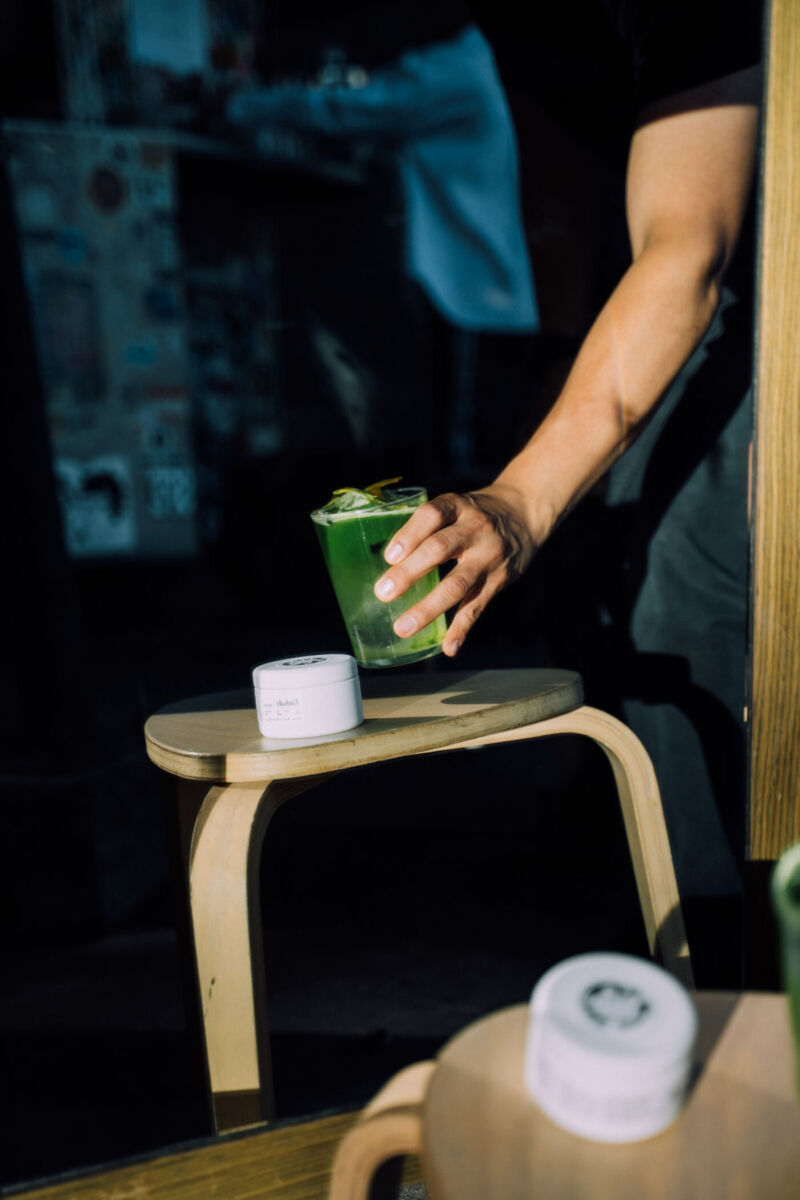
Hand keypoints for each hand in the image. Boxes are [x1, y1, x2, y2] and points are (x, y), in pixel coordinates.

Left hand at [373, 485, 537, 656]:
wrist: (525, 513)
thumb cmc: (476, 513)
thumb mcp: (455, 505)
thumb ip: (426, 526)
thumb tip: (387, 560)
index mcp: (458, 506)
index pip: (432, 515)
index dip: (409, 535)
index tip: (389, 556)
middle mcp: (475, 529)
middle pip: (439, 549)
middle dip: (409, 572)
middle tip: (383, 593)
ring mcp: (489, 556)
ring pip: (457, 584)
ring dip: (428, 608)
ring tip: (403, 627)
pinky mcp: (500, 579)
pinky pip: (478, 606)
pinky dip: (462, 628)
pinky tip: (448, 647)